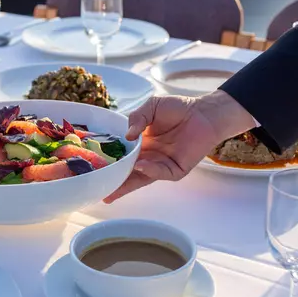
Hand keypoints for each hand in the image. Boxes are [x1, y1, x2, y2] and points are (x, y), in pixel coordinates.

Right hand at [104, 91, 254, 202]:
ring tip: (114, 184)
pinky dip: (150, 171)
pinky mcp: (175, 170)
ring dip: (128, 181)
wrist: (203, 113)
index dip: (109, 162)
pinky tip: (141, 166)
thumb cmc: (178, 108)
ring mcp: (160, 165)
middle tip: (98, 189)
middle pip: (127, 173)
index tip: (94, 168)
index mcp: (139, 143)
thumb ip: (137, 118)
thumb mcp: (151, 107)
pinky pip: (160, 174)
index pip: (120, 156)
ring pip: (140, 178)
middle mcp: (147, 157)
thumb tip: (127, 135)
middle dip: (114, 182)